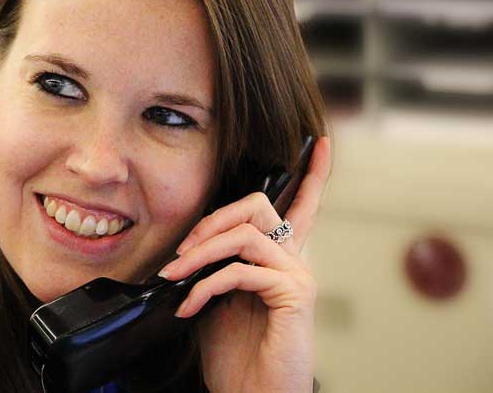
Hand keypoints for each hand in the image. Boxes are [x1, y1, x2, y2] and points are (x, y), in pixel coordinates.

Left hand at [157, 136, 330, 392]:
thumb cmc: (236, 354)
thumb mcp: (217, 299)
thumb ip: (216, 265)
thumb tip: (188, 246)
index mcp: (279, 258)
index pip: (302, 206)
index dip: (314, 173)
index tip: (323, 143)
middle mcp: (295, 261)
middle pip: (259, 205)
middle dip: (212, 219)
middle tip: (182, 250)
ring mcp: (298, 276)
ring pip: (245, 234)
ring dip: (200, 253)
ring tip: (175, 278)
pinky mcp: (293, 295)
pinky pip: (241, 270)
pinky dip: (205, 285)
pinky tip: (190, 306)